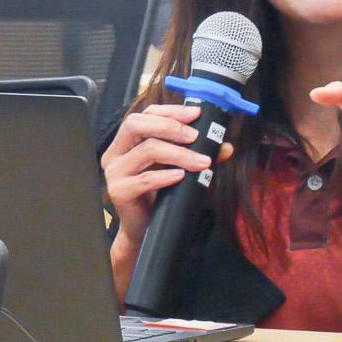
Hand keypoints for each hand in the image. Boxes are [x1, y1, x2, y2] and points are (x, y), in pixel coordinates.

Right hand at [100, 101, 232, 288]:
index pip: (145, 114)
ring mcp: (114, 172)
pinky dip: (165, 176)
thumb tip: (226, 146)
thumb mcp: (179, 169)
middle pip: (136, 124)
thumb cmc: (159, 195)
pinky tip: (181, 177)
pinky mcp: (118, 191)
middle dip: (170, 126)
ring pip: (146, 150)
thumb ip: (199, 154)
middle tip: (195, 136)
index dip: (170, 111)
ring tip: (201, 162)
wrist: (143, 230)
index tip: (196, 114)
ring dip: (178, 154)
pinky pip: (144, 179)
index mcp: (127, 141)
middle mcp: (116, 152)